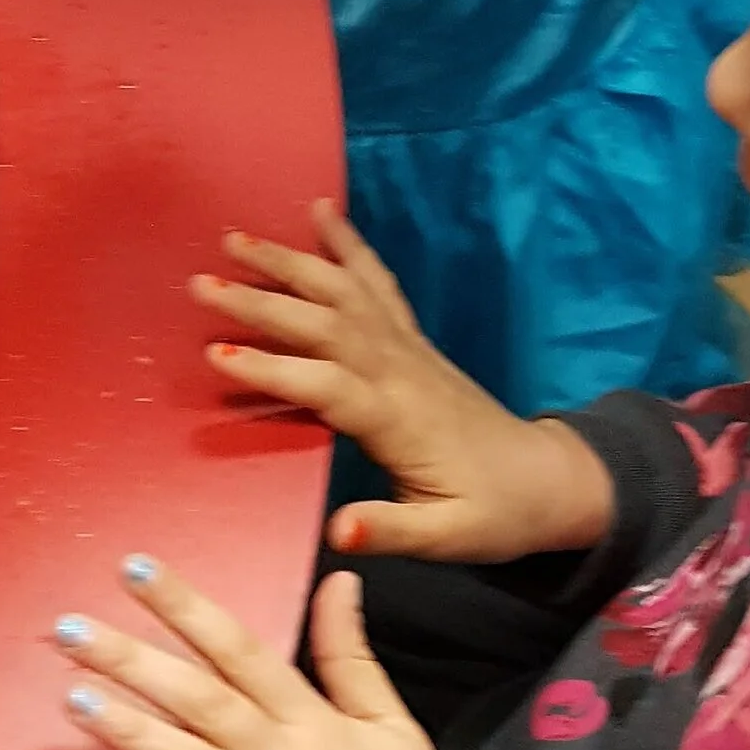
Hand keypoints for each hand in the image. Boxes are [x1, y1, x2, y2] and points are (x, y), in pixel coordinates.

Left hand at [55, 560, 494, 749]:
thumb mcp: (393, 722)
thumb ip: (352, 653)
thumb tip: (340, 579)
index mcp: (314, 721)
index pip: (240, 648)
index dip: (186, 606)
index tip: (133, 569)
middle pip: (204, 699)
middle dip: (135, 660)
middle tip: (70, 628)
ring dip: (138, 734)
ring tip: (76, 701)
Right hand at [194, 204, 614, 561]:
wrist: (547, 481)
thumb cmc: (493, 514)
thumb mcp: (448, 539)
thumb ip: (392, 530)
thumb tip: (338, 530)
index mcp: (399, 420)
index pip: (327, 386)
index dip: (274, 370)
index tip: (217, 356)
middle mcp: (401, 371)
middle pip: (326, 325)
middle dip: (262, 303)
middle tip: (201, 285)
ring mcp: (408, 349)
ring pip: (344, 293)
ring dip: (290, 263)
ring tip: (236, 237)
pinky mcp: (413, 342)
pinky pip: (377, 283)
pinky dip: (348, 244)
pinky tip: (320, 211)